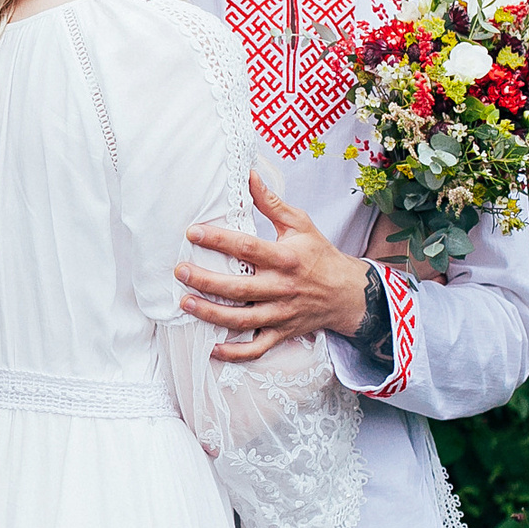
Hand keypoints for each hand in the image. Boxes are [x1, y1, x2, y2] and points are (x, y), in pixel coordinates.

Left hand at [176, 172, 371, 361]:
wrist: (348, 293)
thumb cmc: (319, 254)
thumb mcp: (300, 223)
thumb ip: (271, 202)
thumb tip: (248, 174)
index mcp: (285, 258)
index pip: (247, 247)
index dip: (219, 240)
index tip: (193, 233)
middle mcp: (282, 288)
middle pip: (239, 288)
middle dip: (205, 280)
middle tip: (180, 271)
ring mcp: (281, 313)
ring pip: (242, 320)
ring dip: (211, 314)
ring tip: (185, 304)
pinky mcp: (282, 333)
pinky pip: (257, 349)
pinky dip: (235, 353)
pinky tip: (211, 348)